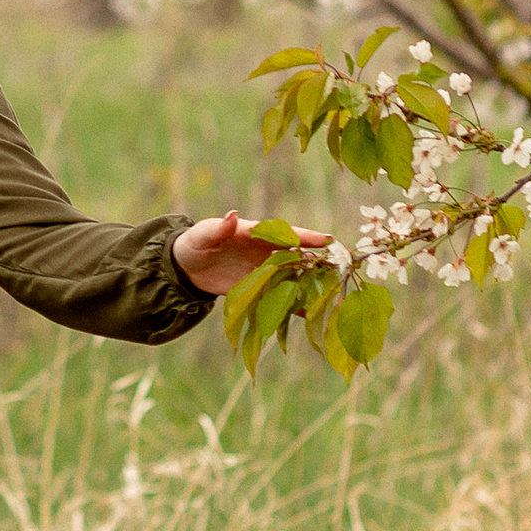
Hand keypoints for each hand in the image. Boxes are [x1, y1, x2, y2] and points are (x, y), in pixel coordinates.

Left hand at [173, 208, 332, 296]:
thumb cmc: (196, 243)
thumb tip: (231, 215)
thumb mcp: (204, 234)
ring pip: (294, 278)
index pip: (285, 234)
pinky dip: (295, 305)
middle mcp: (267, 252)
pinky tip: (313, 314)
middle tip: (342, 269)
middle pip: (297, 256)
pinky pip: (281, 297)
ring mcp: (266, 272)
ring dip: (312, 285)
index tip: (327, 240)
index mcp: (257, 234)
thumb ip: (219, 228)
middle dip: (319, 262)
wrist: (188, 268)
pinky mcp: (260, 291)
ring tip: (335, 293)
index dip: (306, 237)